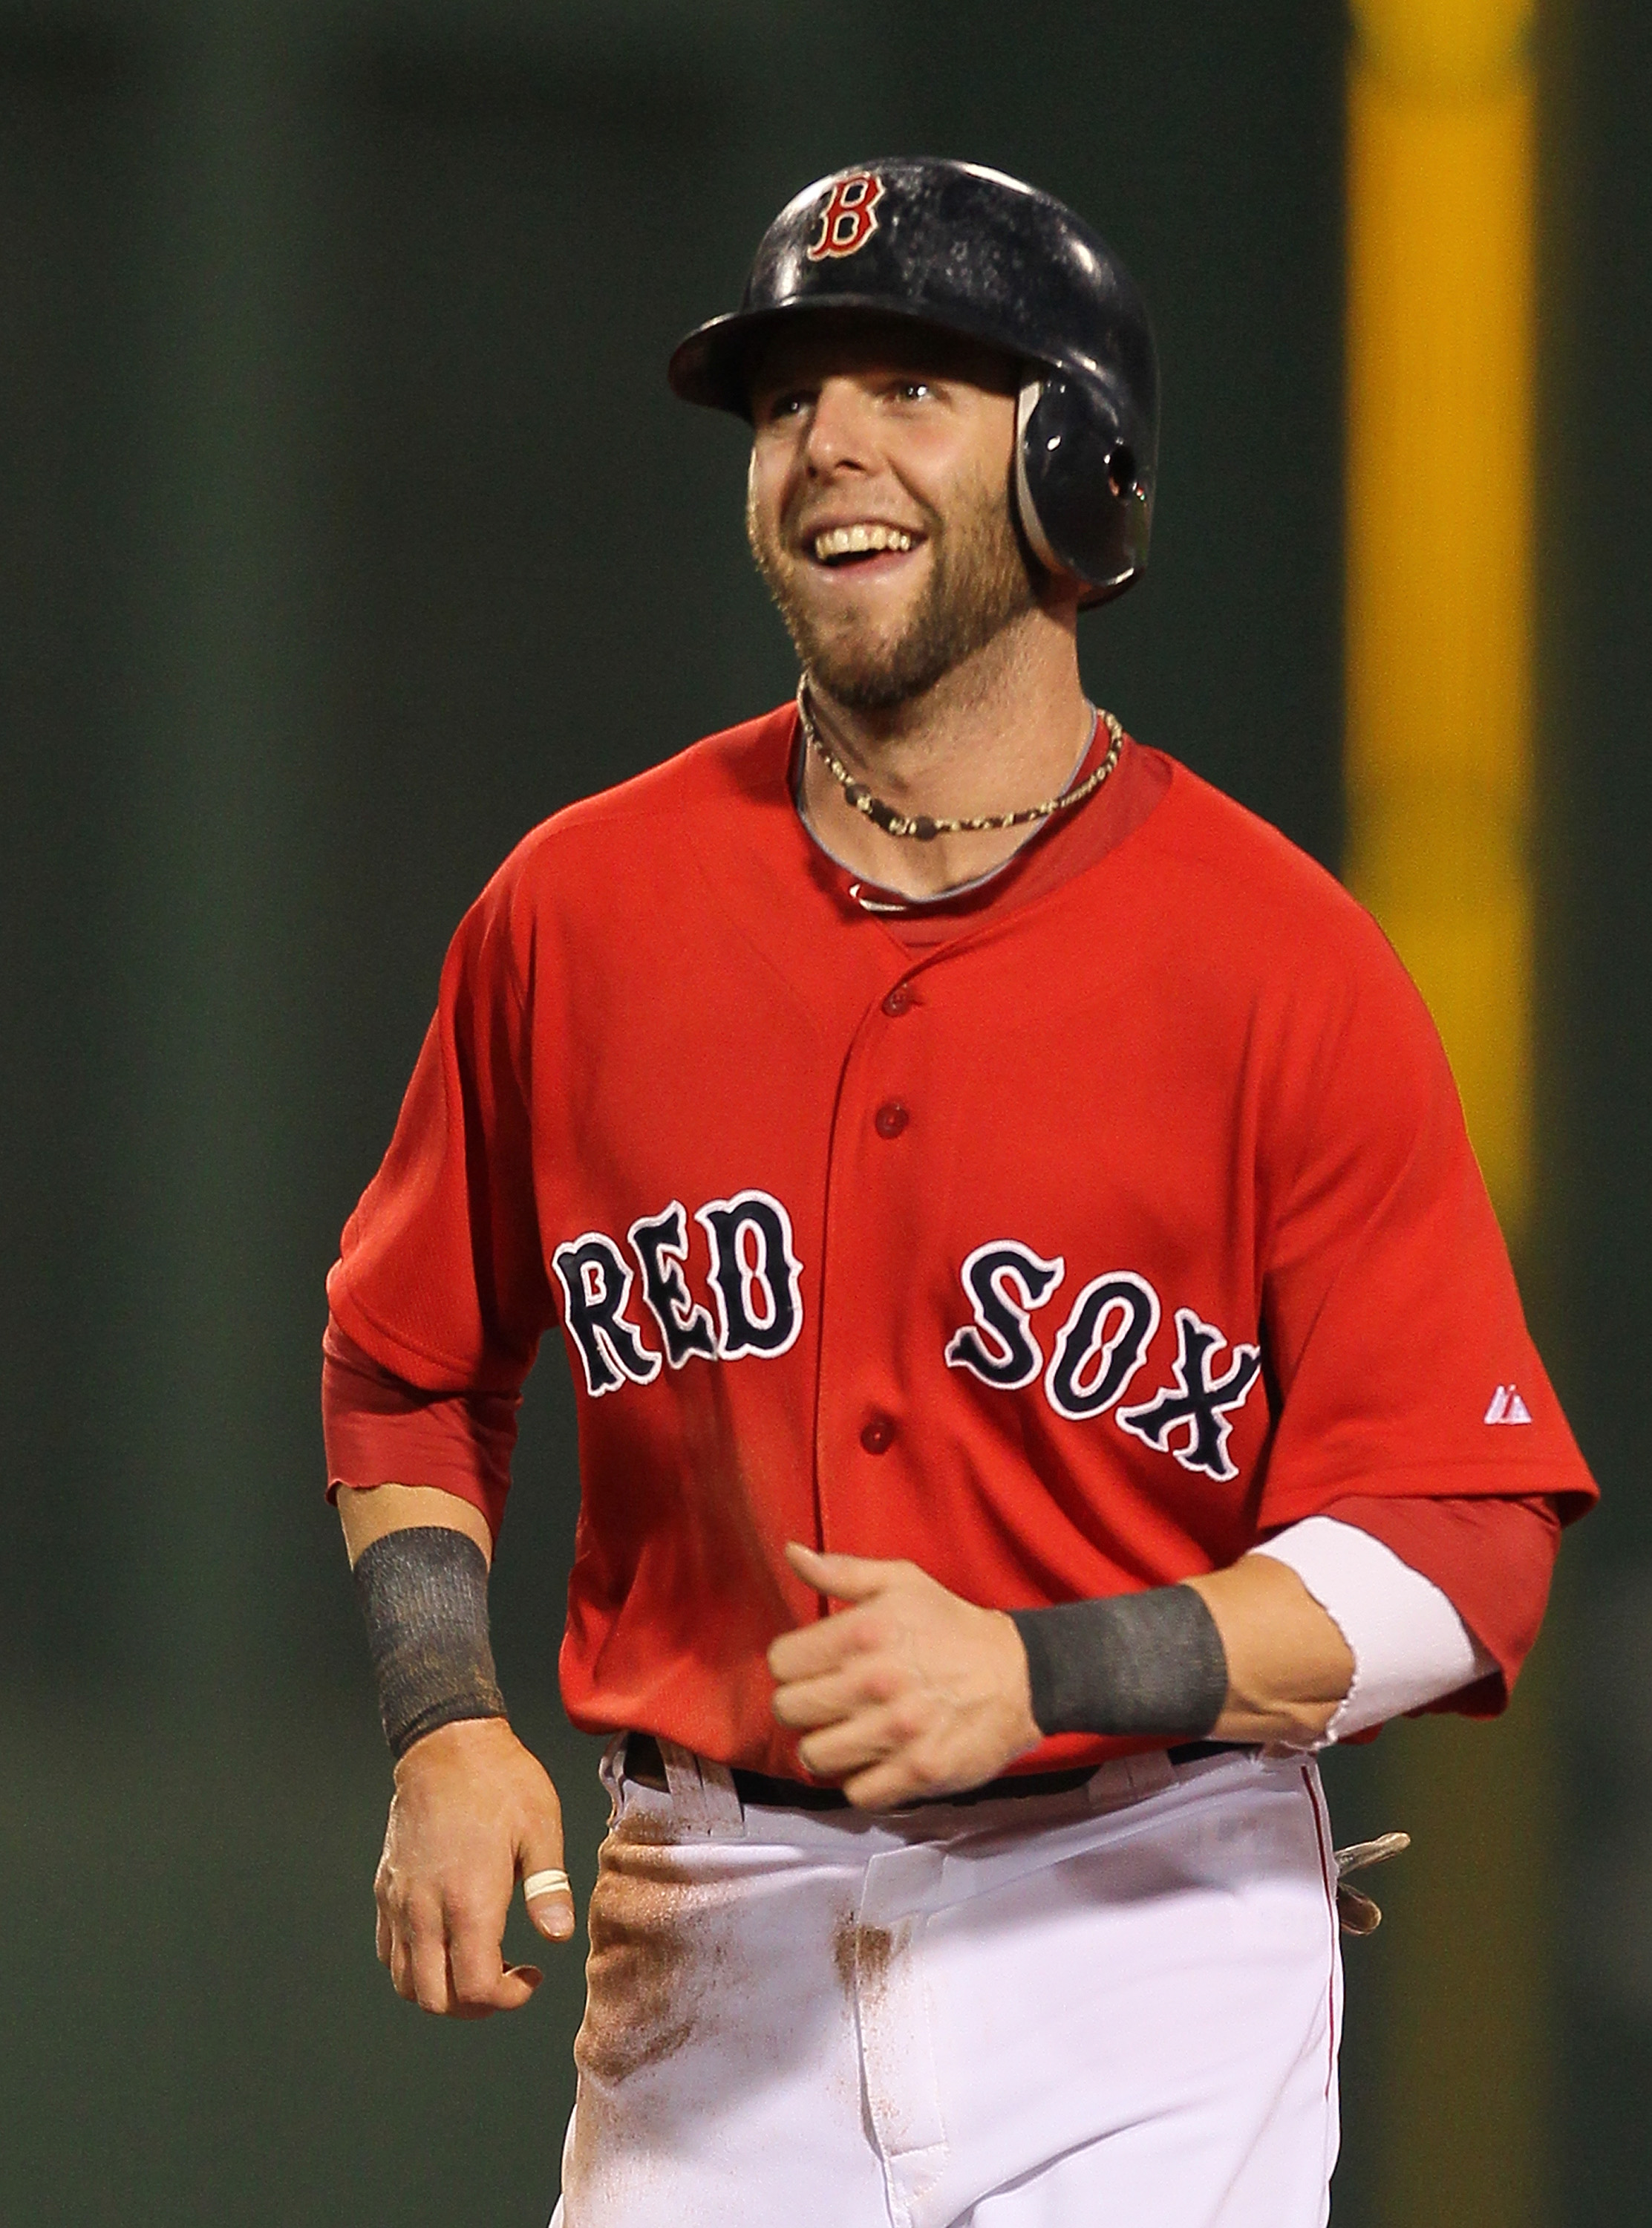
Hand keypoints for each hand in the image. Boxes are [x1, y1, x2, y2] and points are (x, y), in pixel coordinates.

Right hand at [374, 1717, 574, 2017]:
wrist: (446, 1743)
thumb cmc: (500, 1781)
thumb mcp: (540, 1827)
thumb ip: (548, 1887)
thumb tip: (557, 1935)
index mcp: (468, 1900)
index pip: (477, 1988)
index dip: (509, 1998)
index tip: (531, 1975)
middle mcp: (425, 1909)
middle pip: (435, 2000)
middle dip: (474, 2006)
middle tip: (504, 1980)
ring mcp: (399, 1901)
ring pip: (406, 1982)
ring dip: (442, 1991)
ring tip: (476, 1963)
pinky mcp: (386, 1888)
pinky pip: (388, 1950)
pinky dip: (414, 1965)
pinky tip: (445, 1941)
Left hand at [767, 1542, 1041, 1807]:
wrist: (1019, 1675)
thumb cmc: (951, 1626)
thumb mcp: (901, 1582)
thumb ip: (841, 1571)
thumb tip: (791, 1553)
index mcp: (863, 1631)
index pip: (781, 1662)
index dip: (792, 1666)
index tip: (812, 1668)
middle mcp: (874, 1681)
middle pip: (788, 1711)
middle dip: (803, 1707)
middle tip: (828, 1703)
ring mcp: (896, 1732)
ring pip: (814, 1757)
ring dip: (827, 1746)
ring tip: (848, 1733)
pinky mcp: (918, 1772)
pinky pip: (856, 1793)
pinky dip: (862, 1781)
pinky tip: (876, 1759)